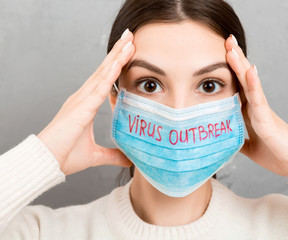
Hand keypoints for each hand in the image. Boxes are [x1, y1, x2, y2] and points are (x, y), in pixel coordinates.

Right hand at [37, 29, 134, 175]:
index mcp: (85, 104)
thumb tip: (128, 159)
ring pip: (103, 73)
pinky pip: (99, 87)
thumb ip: (112, 155)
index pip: (105, 79)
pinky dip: (109, 74)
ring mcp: (81, 100)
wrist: (46, 161)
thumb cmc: (65, 155)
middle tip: (130, 36)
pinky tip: (119, 62)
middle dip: (117, 52)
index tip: (127, 52)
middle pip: (104, 70)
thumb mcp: (95, 154)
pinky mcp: (81, 107)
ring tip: (129, 41)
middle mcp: (83, 97)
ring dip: (116, 57)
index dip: (116, 64)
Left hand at [225, 34, 287, 176]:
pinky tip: (250, 69)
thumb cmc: (274, 154)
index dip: (230, 70)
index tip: (221, 53)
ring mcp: (261, 110)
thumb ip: (236, 139)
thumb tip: (223, 139)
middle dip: (235, 59)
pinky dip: (254, 84)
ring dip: (240, 65)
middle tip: (227, 40)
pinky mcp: (266, 119)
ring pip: (249, 83)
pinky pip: (258, 99)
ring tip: (232, 47)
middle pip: (243, 78)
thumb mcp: (248, 146)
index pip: (238, 86)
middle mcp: (255, 106)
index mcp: (249, 111)